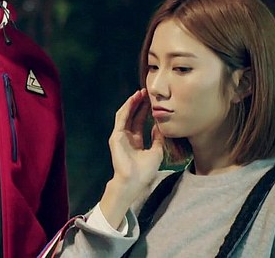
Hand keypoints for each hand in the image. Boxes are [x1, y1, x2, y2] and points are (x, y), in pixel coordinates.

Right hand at [98, 89, 164, 228]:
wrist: (134, 181)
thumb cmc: (145, 171)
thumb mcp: (156, 152)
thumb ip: (157, 139)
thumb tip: (159, 127)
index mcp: (135, 142)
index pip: (139, 122)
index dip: (145, 111)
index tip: (152, 101)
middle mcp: (126, 137)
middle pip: (132, 116)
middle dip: (139, 104)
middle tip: (146, 92)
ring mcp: (120, 136)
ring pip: (125, 115)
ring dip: (132, 103)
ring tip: (140, 93)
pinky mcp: (116, 136)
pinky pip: (121, 118)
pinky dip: (127, 108)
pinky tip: (133, 100)